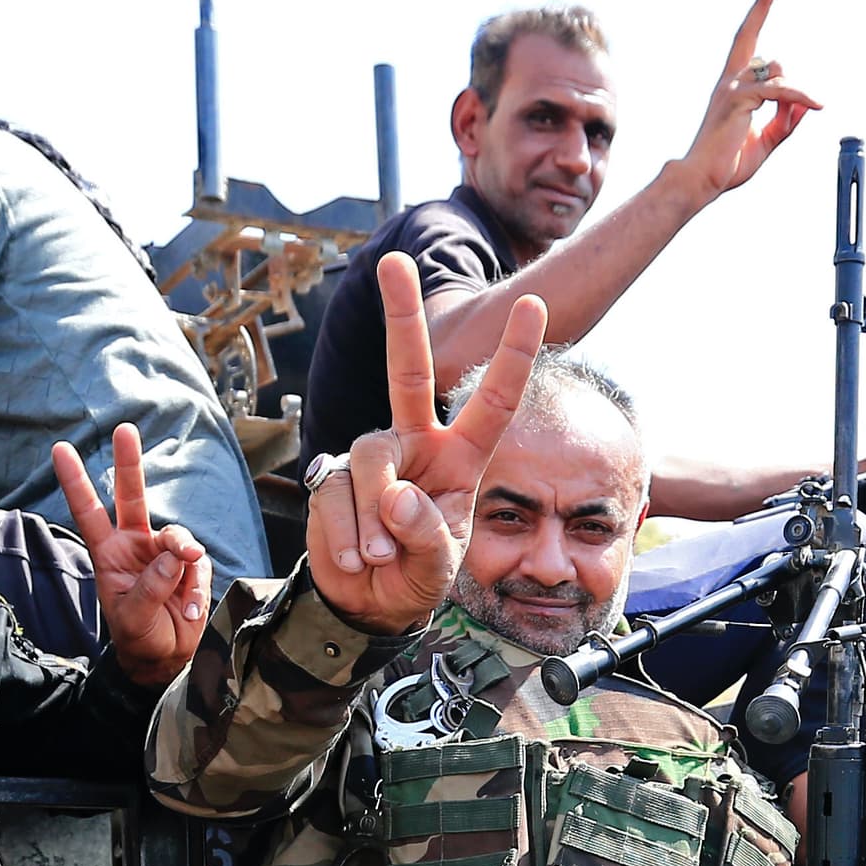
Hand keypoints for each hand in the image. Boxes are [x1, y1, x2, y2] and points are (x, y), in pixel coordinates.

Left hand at [54, 422, 210, 684]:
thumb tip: (172, 556)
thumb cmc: (140, 639)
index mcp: (109, 555)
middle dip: (128, 463)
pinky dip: (197, 589)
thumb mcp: (134, 619)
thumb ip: (150, 587)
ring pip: (177, 537)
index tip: (60, 450)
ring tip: (184, 589)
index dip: (75, 482)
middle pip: (132, 497)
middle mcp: (135, 546)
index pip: (89, 513)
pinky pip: (198, 566)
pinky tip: (188, 611)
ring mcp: (163, 554)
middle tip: (124, 431)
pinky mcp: (189, 567)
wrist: (167, 660)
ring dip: (183, 555)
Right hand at [306, 253, 546, 632]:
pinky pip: (336, 495)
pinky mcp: (331, 478)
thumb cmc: (417, 575)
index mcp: (461, 458)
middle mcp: (417, 445)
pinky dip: (348, 537)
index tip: (534, 304)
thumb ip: (427, 534)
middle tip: (392, 261)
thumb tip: (396, 496)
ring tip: (381, 558)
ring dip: (374, 517)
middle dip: (401, 317)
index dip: (513, 356)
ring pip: (369, 457)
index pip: (494, 402)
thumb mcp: (441, 565)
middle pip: (408, 371)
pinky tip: (358, 560)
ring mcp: (373, 460)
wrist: (368, 604)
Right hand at [673, 0, 818, 203]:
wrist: (703, 181)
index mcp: (733, 87)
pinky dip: (801, 96)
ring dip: (795, 93)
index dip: (756, 14)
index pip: (745, 43)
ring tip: (805, 111)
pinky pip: (781, 91)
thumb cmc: (727, 164)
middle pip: (748, 34)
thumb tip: (803, 105)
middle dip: (761, 4)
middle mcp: (729, 80)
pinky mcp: (739, 100)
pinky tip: (816, 105)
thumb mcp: (765, 141)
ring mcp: (731, 87)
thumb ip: (785, 121)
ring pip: (777, 70)